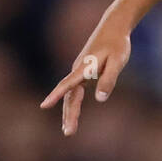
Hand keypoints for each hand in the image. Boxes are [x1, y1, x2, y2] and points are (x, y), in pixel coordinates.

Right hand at [40, 11, 131, 135]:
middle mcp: (78, 70)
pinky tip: (72, 114)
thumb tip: (99, 100)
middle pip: (70, 96)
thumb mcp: (117, 62)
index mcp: (84, 68)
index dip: (56, 96)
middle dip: (68, 115)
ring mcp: (80, 72)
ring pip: (71, 95)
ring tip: (68, 129)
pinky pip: (75, 91)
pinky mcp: (84, 72)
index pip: (67, 84)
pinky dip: (72, 104)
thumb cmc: (117, 44)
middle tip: (68, 133)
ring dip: (69, 112)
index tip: (44, 106)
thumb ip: (108, 80)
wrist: (114, 27)